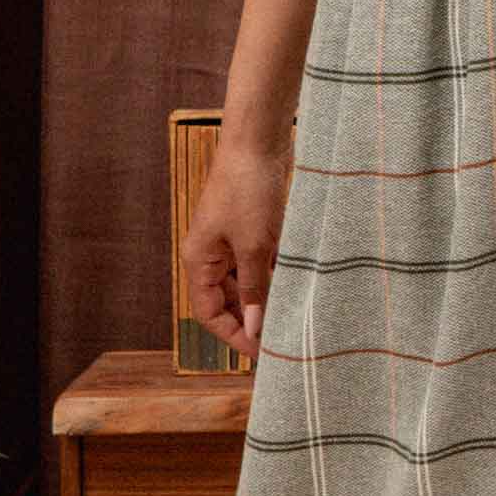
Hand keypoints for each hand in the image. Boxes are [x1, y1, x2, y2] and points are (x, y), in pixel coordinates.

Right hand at [181, 137, 292, 360]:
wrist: (259, 141)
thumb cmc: (248, 189)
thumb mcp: (254, 245)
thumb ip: (256, 289)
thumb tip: (256, 328)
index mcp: (199, 260)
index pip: (209, 314)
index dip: (233, 336)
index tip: (261, 354)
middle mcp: (211, 254)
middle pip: (228, 301)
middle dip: (252, 321)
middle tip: (281, 341)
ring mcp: (231, 241)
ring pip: (247, 283)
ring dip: (267, 299)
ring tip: (291, 319)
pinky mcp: (252, 229)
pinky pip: (260, 264)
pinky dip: (276, 277)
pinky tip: (296, 289)